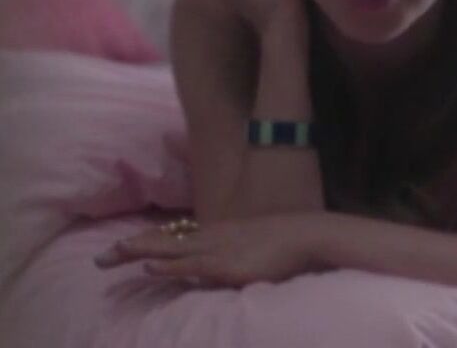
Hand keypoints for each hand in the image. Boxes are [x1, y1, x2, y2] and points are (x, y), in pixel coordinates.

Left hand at [93, 213, 321, 287]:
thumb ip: (235, 254)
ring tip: (111, 256)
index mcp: (218, 234)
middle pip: (163, 242)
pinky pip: (191, 265)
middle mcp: (212, 238)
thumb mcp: (254, 248)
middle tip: (100, 259)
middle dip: (131, 249)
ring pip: (169, 250)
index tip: (123, 249)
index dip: (147, 243)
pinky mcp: (226, 264)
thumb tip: (219, 269)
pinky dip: (168, 266)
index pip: (174, 238)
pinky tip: (149, 267)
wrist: (308, 235)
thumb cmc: (288, 244)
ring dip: (139, 253)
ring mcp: (218, 249)